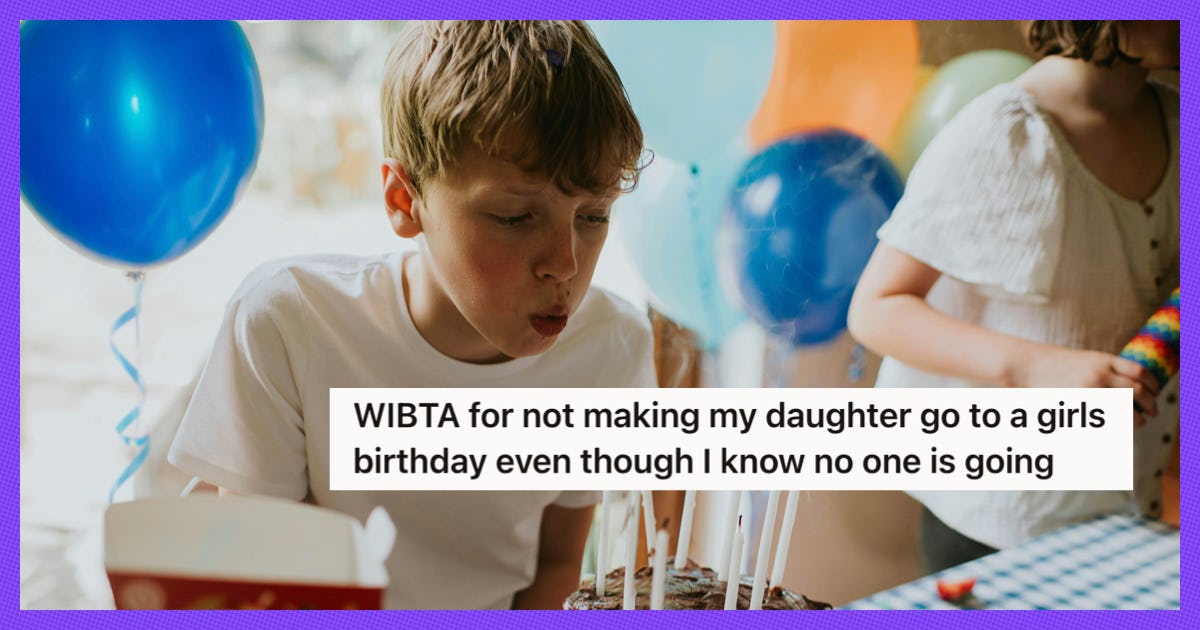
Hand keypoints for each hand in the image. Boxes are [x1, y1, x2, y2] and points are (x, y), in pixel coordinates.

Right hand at [1011, 346, 1159, 425]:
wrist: (1022, 365)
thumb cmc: (1049, 362)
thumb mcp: (1082, 359)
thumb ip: (1104, 370)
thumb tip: (1127, 386)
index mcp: (1101, 360)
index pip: (1140, 372)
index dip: (1153, 385)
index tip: (1155, 392)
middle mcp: (1098, 375)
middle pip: (1137, 392)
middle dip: (1150, 404)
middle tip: (1152, 411)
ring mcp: (1088, 391)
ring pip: (1125, 409)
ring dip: (1137, 418)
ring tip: (1139, 422)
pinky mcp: (1077, 406)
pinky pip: (1105, 420)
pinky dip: (1116, 426)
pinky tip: (1118, 429)